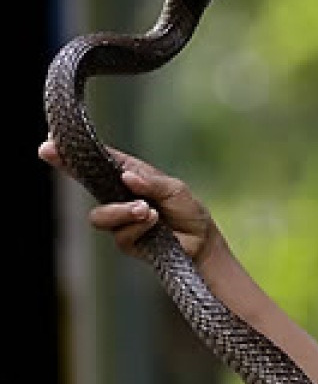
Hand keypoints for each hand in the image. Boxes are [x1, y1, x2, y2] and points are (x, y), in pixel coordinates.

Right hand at [38, 139, 216, 263]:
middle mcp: (118, 196)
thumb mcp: (174, 189)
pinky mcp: (126, 241)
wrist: (201, 240)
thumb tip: (126, 176)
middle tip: (58, 157)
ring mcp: (119, 219)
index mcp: (128, 175)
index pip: (99, 161)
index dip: (75, 153)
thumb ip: (151, 182)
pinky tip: (153, 222)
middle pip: (85, 183)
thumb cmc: (187, 209)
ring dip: (121, 211)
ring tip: (145, 208)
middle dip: (70, 170)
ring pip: (99, 216)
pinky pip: (120, 235)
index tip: (50, 142)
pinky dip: (137, 226)